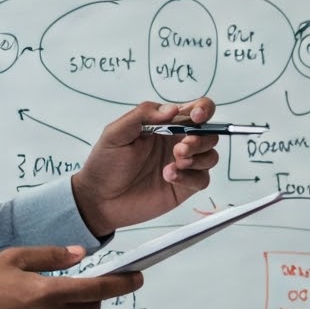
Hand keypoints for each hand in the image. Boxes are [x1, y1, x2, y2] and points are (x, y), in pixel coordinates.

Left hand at [69, 99, 220, 234]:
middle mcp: (178, 142)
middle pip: (209, 134)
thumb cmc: (105, 164)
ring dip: (197, 158)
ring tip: (175, 164)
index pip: (195, 110)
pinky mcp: (184, 187)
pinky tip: (169, 177)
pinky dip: (190, 177)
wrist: (99, 199)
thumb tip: (172, 109)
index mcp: (165, 125)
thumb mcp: (116, 133)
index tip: (196, 116)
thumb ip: (143, 115)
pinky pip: (202, 179)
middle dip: (200, 140)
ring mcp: (183, 165)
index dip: (203, 109)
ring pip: (210, 156)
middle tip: (179, 149)